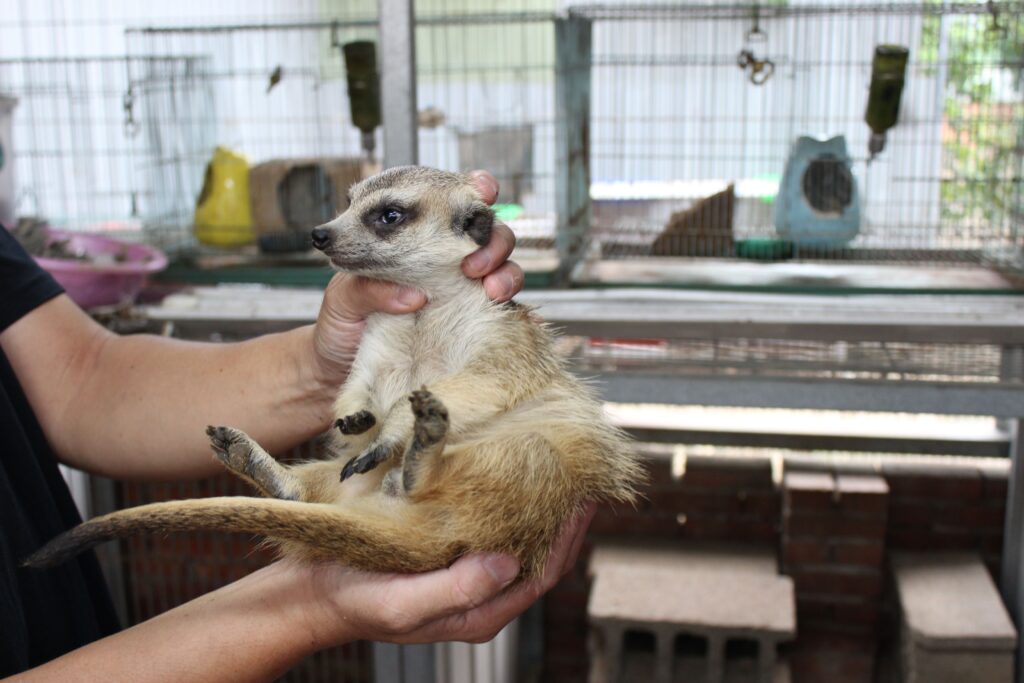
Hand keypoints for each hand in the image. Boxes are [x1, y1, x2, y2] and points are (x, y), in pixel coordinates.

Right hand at [309, 503, 595, 644]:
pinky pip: (489, 524)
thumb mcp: (404, 604)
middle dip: (564, 520)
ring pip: (518, 538)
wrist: (313, 592)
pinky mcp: (446, 549)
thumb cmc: (355, 603)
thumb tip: (509, 562)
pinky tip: (510, 475)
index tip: (583, 500)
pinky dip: (508, 502)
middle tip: (581, 477)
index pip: (542, 575)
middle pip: (539, 555)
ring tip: (556, 472)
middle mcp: (480, 591)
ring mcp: (464, 569)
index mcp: (479, 611)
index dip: (568, 538)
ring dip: (540, 509)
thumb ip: (458, 589)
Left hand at [310, 170, 523, 386]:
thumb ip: (368, 288)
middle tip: (473, 264)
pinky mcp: (470, 325)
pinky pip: (504, 312)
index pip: (451, 203)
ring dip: (506, 273)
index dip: (474, 189)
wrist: (340, 373)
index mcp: (414, 238)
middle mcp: (444, 259)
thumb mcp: (341, 300)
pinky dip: (515, 309)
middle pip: (488, 233)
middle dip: (493, 240)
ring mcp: (461, 292)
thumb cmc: (339, 326)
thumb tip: (413, 295)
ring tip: (490, 291)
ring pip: (504, 268)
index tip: (482, 188)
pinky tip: (515, 315)